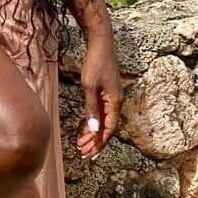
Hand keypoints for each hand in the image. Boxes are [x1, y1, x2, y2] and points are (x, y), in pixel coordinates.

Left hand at [75, 32, 122, 161]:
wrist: (100, 43)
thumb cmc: (95, 63)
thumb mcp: (89, 87)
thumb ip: (91, 109)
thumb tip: (94, 130)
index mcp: (115, 102)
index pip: (109, 129)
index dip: (100, 143)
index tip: (91, 154)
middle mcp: (116, 101)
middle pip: (107, 127)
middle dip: (95, 142)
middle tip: (84, 153)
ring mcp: (111, 97)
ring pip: (103, 121)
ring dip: (93, 133)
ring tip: (81, 144)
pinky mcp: (106, 92)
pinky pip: (101, 112)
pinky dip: (93, 121)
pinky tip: (84, 128)